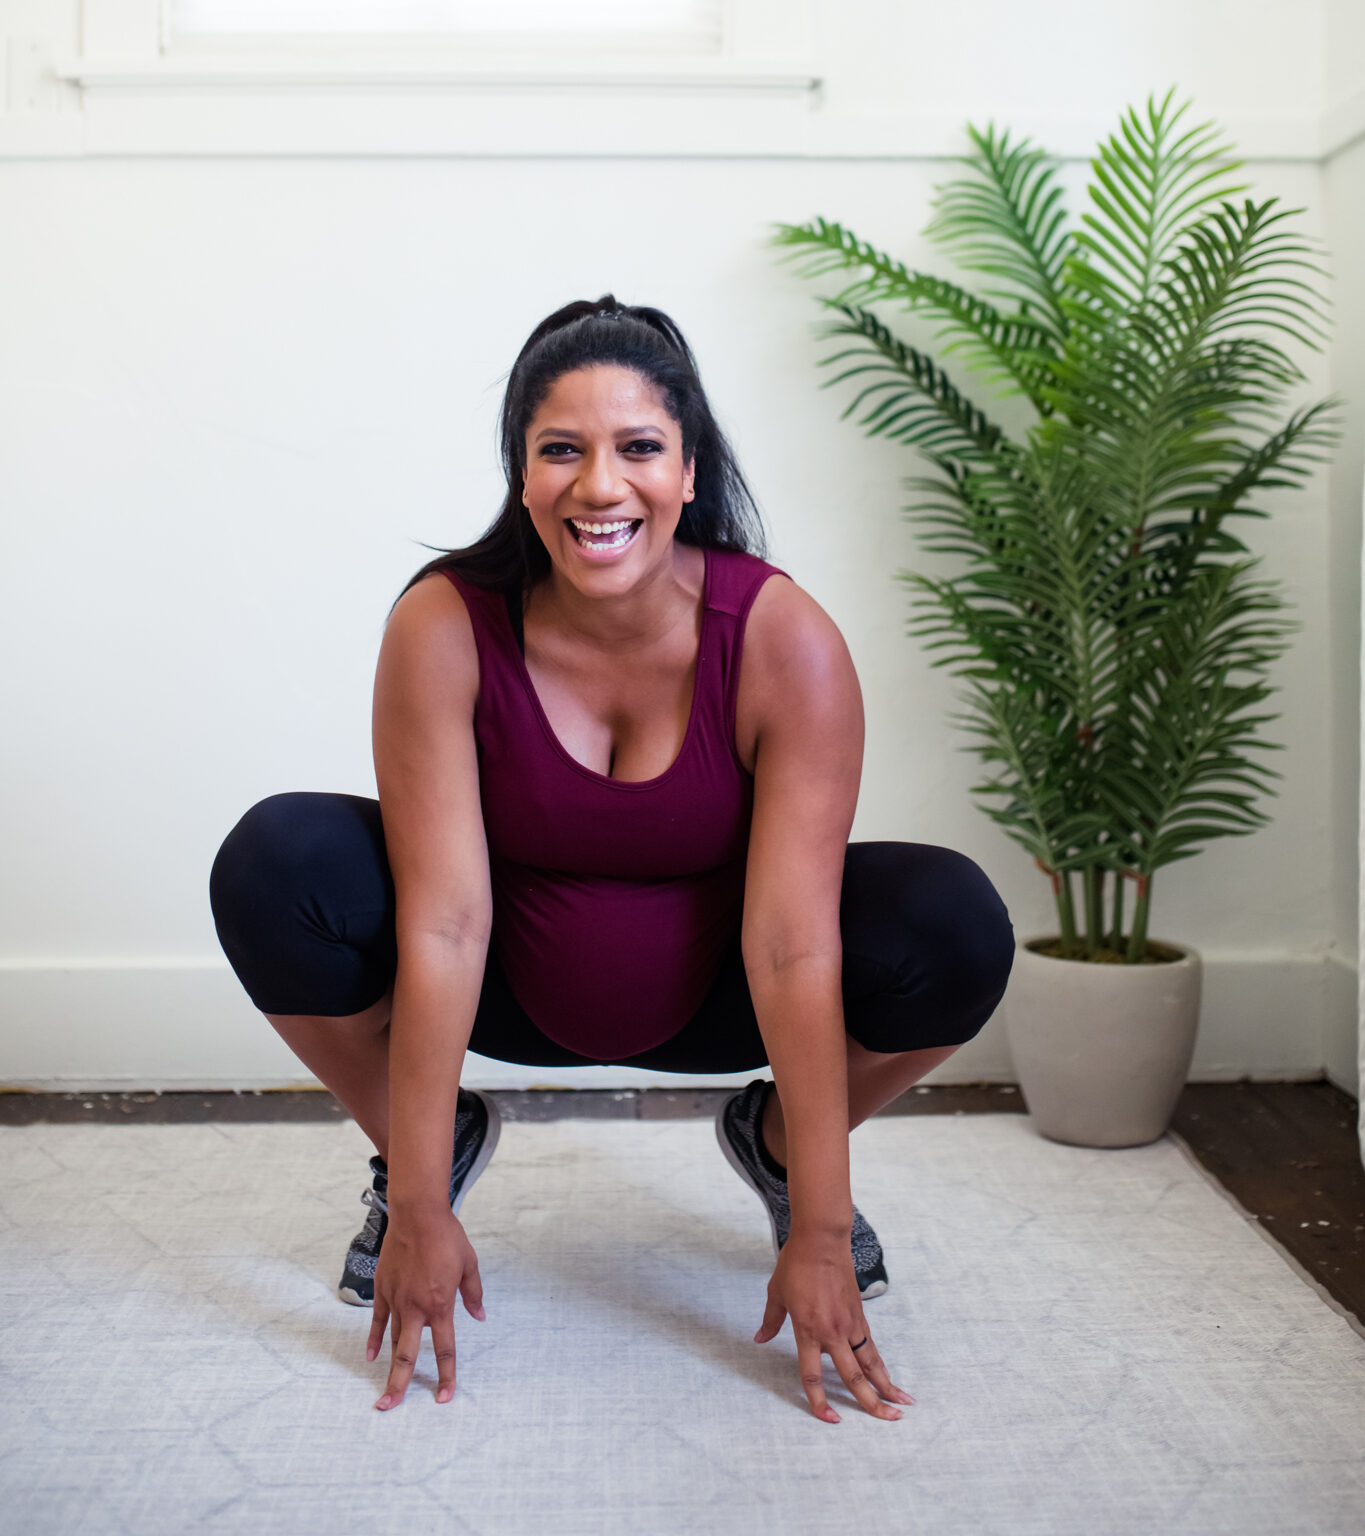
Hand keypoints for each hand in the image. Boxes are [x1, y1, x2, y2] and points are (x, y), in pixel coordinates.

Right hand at [367, 1207, 484, 1409]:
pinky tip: (370, 1356)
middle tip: (390, 1408)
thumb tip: (479, 1317)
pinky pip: (378, 1321)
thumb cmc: (447, 1237)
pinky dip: (374, 1339)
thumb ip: (473, 1294)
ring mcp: (397, 1300)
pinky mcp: (383, 1289)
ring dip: (388, 1368)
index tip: (445, 1397)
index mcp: (440, 1305)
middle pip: (407, 1356)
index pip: (445, 1349)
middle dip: (399, 1385)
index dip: (446, 1375)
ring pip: (393, 1341)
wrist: (418, 1214)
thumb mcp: (469, 1264)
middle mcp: (416, 1308)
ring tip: (383, 1393)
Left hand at [753, 1229, 913, 1423]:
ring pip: (871, 1362)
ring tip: (903, 1404)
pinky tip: (888, 1375)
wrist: (822, 1239)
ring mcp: (849, 1323)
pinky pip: (871, 1345)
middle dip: (872, 1402)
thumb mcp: (776, 1293)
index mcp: (808, 1330)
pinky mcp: (859, 1314)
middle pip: (854, 1376)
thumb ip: (771, 1321)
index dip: (819, 1401)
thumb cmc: (796, 1264)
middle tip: (889, 1420)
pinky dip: (881, 1363)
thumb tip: (760, 1339)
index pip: (812, 1376)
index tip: (830, 1419)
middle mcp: (832, 1332)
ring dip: (887, 1384)